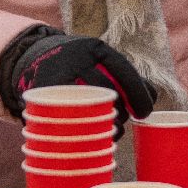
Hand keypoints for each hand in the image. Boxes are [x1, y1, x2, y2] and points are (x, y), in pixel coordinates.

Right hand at [0, 26, 155, 134]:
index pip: (124, 71)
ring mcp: (58, 76)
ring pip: (88, 108)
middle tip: (121, 124)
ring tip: (109, 133)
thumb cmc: (80, 64)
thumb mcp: (100, 60)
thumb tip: (152, 97)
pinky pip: (66, 117)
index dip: (139, 94)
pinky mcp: (42, 94)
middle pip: (108, 92)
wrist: (34, 55)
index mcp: (96, 49)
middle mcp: (77, 59)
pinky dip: (79, 131)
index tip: (144, 113)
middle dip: (120, 114)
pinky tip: (88, 138)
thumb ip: (125, 76)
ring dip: (102, 126)